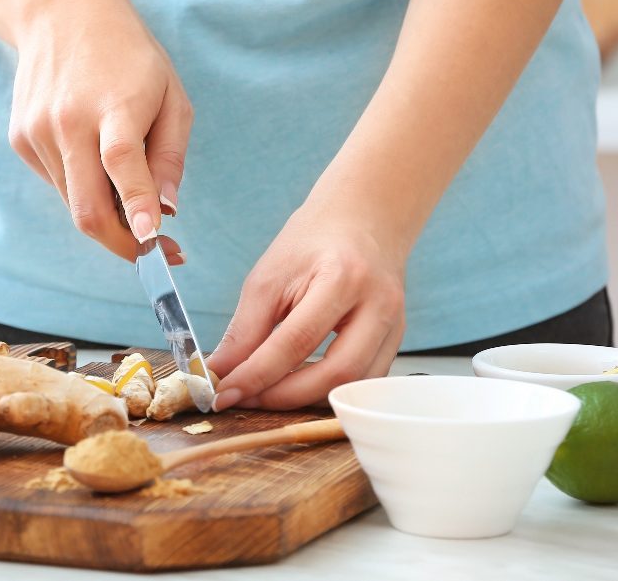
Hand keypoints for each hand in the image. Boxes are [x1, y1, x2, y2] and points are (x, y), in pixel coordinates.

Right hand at [8, 0, 192, 262]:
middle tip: (155, 255)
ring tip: (129, 193)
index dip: (136, 205)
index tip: (152, 240)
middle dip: (121, 243)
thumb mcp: (170, 94)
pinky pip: (58, 183)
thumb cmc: (129, 57)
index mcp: (114, 104)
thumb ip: (170, 154)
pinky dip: (81, 186)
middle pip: (87, 205)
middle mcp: (69, 120)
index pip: (122, 161)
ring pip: (73, 202)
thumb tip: (166, 211)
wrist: (59, 13)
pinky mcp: (21, 139)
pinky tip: (91, 153)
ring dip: (105, 214)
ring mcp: (38, 131)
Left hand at [205, 201, 407, 409]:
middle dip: (283, 396)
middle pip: (335, 374)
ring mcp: (395, 324)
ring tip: (265, 394)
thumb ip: (245, 329)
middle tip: (244, 398)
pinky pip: (363, 381)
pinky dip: (328, 391)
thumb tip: (220, 373)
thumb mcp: (269, 276)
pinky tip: (297, 386)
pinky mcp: (396, 339)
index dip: (256, 375)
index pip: (296, 342)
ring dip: (305, 399)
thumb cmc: (312, 241)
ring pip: (353, 385)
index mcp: (343, 278)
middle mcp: (378, 305)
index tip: (224, 394)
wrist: (362, 218)